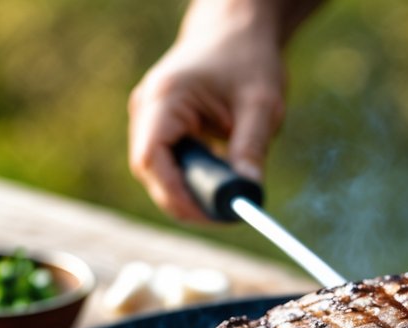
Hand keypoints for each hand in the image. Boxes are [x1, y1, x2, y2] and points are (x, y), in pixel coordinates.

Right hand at [128, 1, 312, 220]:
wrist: (236, 29)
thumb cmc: (248, 59)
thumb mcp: (261, 104)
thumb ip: (252, 148)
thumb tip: (248, 196)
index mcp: (165, 97)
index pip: (152, 158)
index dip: (175, 194)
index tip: (210, 215)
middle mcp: (146, 108)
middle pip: (151, 171)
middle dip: (185, 200)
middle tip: (225, 217)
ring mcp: (147, 116)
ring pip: (158, 172)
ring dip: (188, 191)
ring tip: (227, 199)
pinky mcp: (158, 126)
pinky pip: (166, 163)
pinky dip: (190, 178)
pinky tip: (218, 182)